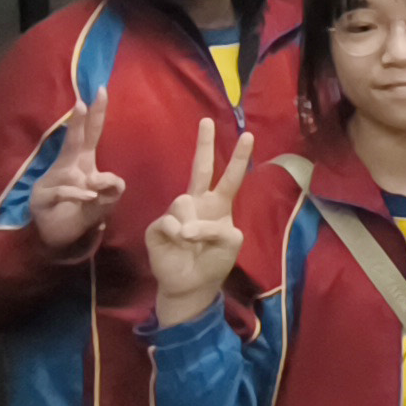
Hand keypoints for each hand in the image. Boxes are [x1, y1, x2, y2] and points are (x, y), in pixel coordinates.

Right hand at [28, 90, 127, 254]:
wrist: (58, 237)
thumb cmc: (81, 211)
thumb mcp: (104, 200)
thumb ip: (112, 188)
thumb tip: (107, 180)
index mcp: (82, 162)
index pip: (92, 134)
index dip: (97, 114)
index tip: (101, 90)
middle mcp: (67, 167)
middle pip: (74, 141)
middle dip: (78, 121)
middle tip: (81, 101)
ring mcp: (52, 180)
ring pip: (70, 168)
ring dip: (86, 179)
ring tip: (95, 191)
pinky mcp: (43, 197)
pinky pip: (63, 191)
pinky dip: (76, 194)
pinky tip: (88, 196)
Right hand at [144, 119, 244, 322]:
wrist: (191, 285)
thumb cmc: (214, 261)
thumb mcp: (230, 243)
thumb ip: (217, 229)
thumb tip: (186, 226)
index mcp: (219, 205)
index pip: (230, 177)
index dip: (239, 158)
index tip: (248, 135)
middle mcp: (197, 203)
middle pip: (201, 168)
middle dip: (204, 144)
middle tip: (207, 121)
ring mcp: (176, 212)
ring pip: (184, 202)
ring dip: (192, 226)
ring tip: (190, 243)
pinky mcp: (157, 226)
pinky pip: (170, 222)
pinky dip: (177, 234)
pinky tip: (177, 245)